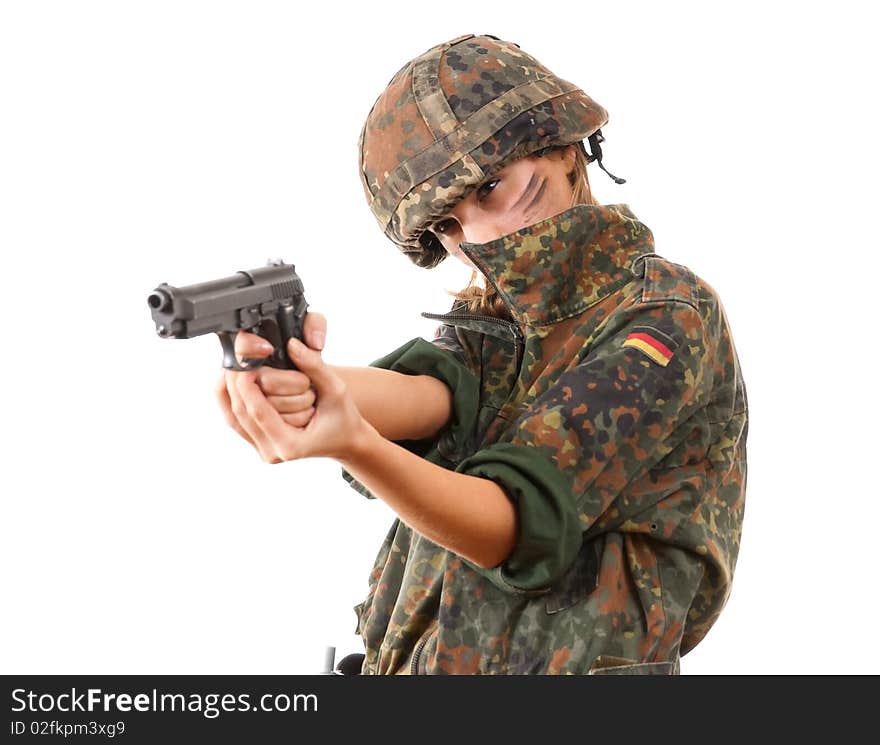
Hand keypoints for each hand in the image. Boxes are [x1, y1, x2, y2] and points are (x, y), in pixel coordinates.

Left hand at [216, 312, 369, 462]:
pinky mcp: (258, 444)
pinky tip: (233, 380)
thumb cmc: (343, 417)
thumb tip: (292, 345)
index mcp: (291, 445)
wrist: (346, 440)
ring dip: (229, 391)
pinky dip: (231, 400)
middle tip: (236, 357)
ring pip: (233, 417)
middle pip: (240, 414)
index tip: (244, 360)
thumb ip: (314, 366)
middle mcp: (273, 453)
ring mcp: (264, 451)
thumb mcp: (336, 389)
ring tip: (232, 366)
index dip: (246, 384)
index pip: (258, 411)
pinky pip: (236, 421)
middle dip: (234, 384)